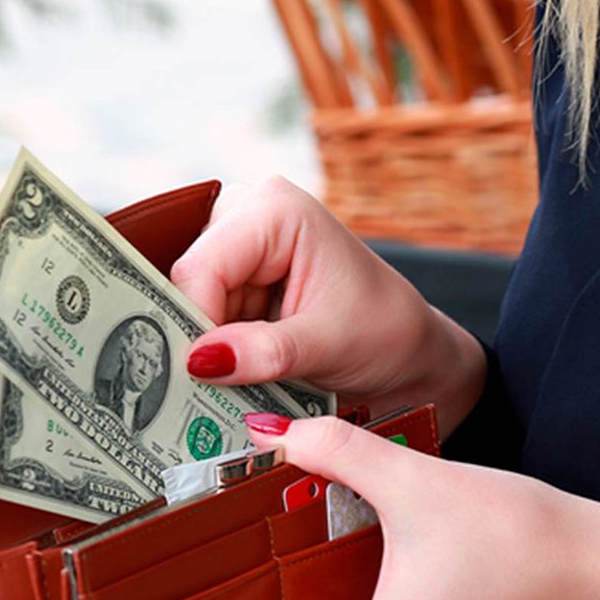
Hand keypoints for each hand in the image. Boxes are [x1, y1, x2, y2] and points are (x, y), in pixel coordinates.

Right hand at [170, 175, 486, 434]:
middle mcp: (251, 216)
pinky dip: (217, 356)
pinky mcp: (240, 282)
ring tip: (239, 385)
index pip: (202, 267)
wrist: (410, 354)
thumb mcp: (329, 345)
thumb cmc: (387, 334)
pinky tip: (238, 379)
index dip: (196, 322)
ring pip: (192, 307)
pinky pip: (205, 321)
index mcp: (276, 210)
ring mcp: (242, 249)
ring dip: (209, 352)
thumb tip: (200, 361)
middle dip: (200, 338)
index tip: (201, 377)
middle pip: (189, 283)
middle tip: (212, 389)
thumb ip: (266, 352)